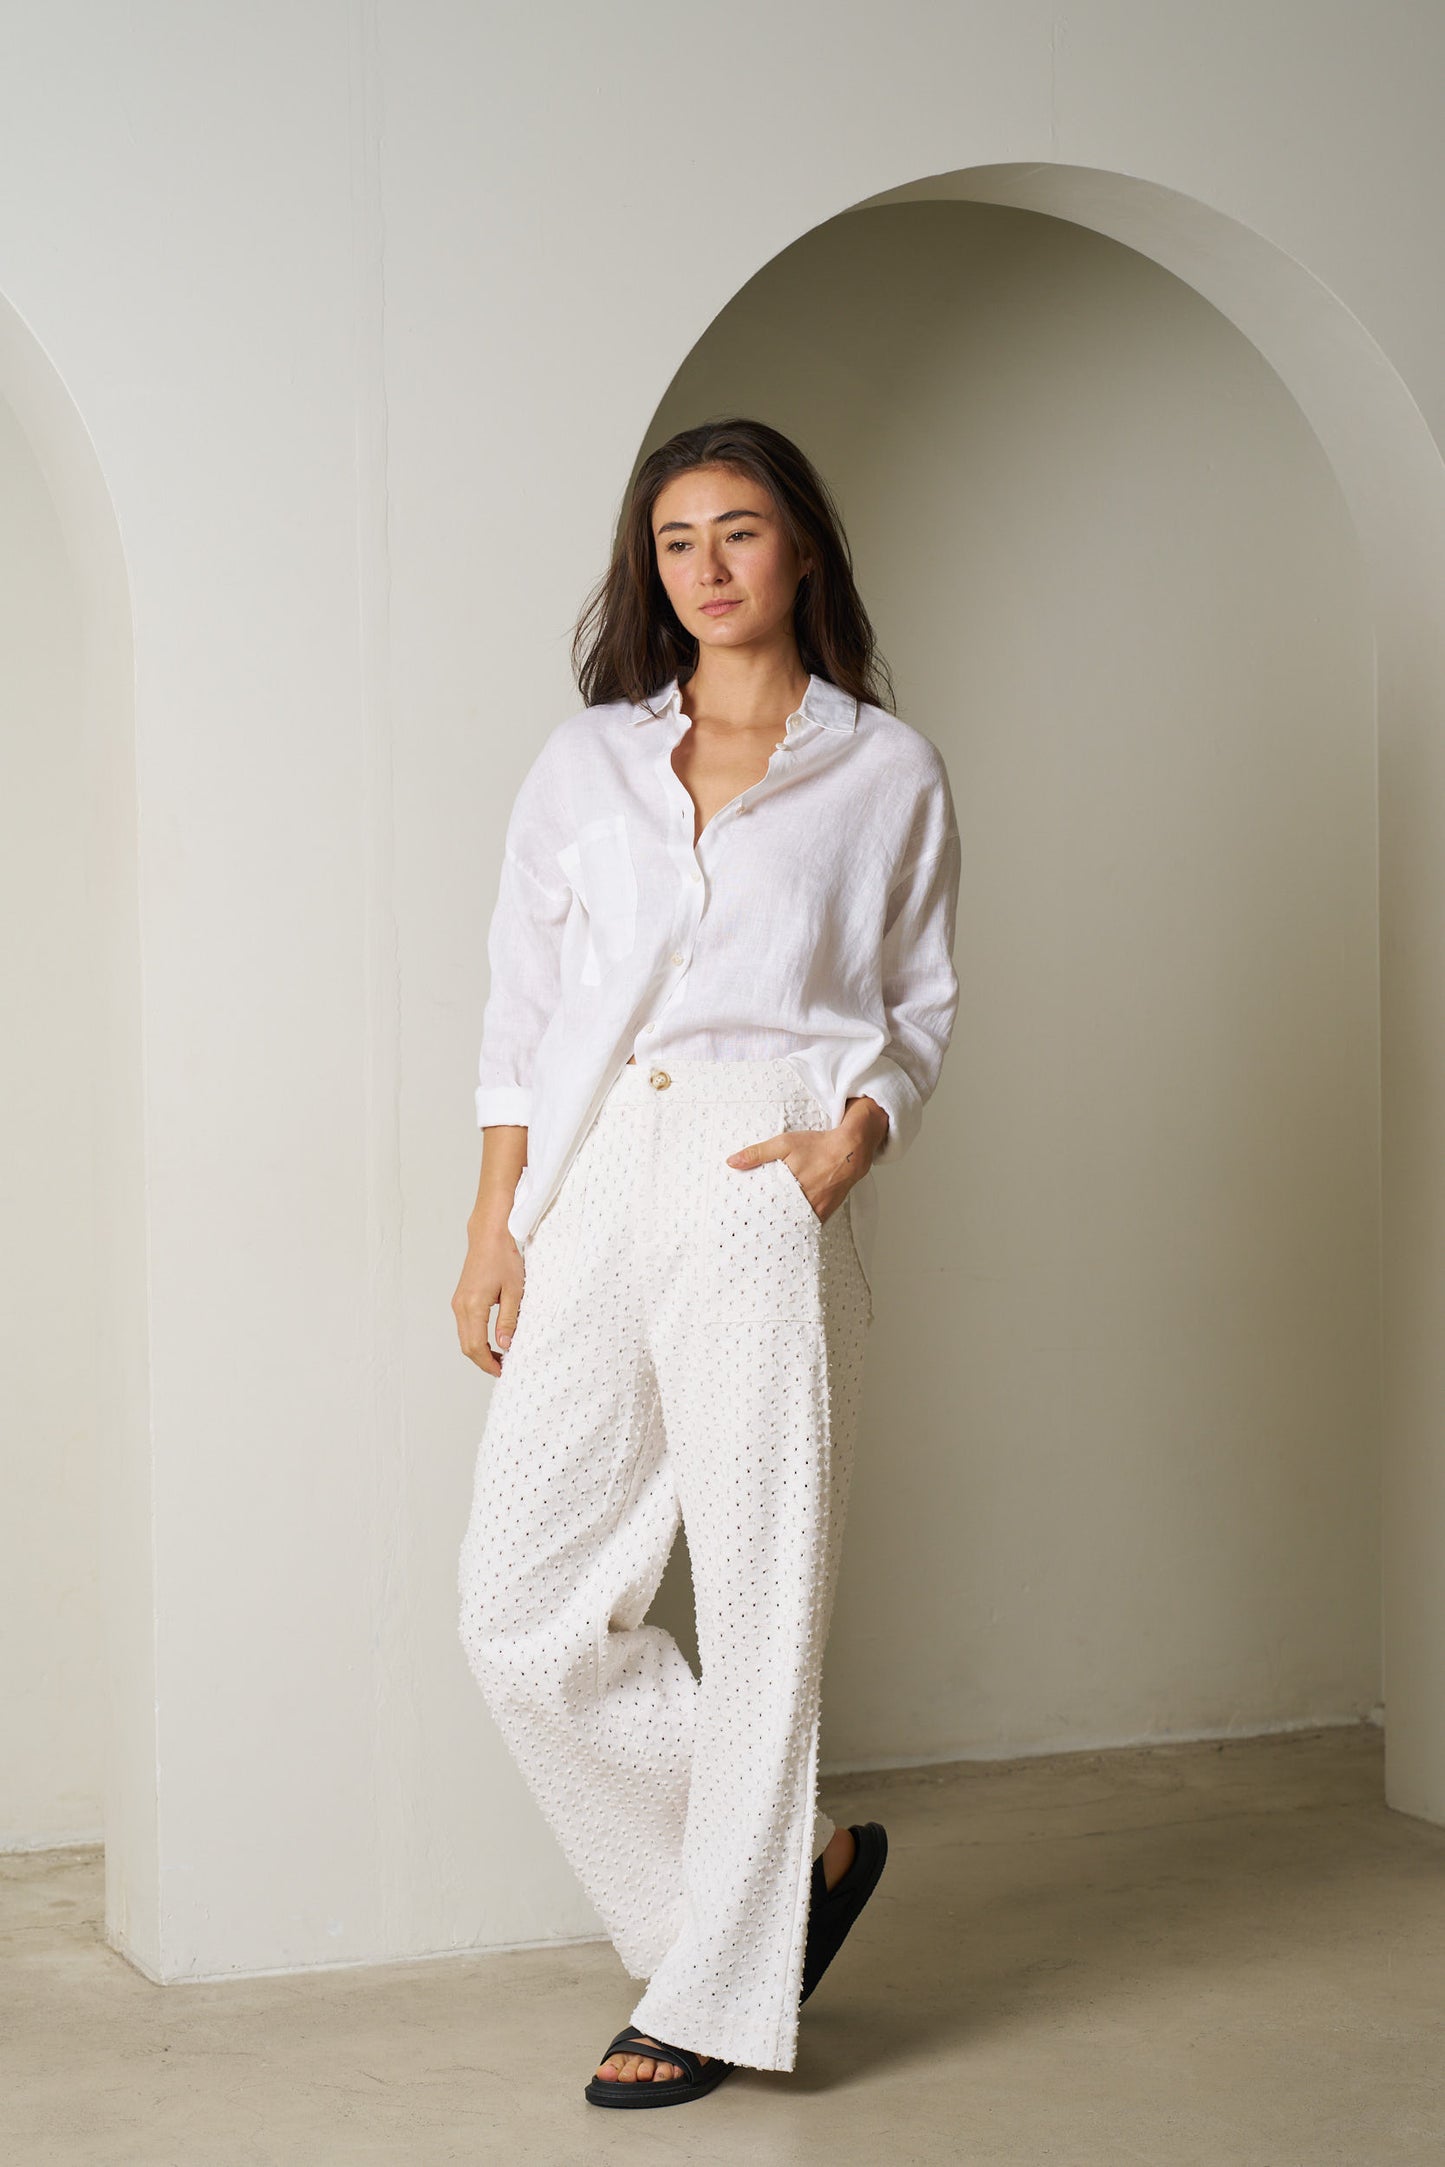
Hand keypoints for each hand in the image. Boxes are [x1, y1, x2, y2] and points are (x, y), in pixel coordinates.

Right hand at [452, 1218, 525, 1375]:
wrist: (489, 1236)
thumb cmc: (504, 1258)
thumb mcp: (514, 1291)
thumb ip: (508, 1320)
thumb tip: (505, 1345)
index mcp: (473, 1306)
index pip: (476, 1346)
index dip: (488, 1363)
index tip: (502, 1371)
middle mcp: (461, 1306)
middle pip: (467, 1346)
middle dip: (483, 1361)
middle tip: (502, 1368)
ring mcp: (458, 1302)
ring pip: (464, 1337)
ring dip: (479, 1351)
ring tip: (500, 1356)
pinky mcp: (461, 1299)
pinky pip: (465, 1326)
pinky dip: (475, 1338)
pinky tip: (491, 1340)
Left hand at [725, 1096, 886, 1223]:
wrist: (850, 1151)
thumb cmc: (817, 1146)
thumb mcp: (783, 1144)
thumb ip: (757, 1153)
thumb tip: (732, 1162)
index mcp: (791, 1189)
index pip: (768, 1213)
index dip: (755, 1223)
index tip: (743, 1229)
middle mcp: (806, 1203)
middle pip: (782, 1223)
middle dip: (767, 1230)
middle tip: (752, 1236)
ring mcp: (818, 1210)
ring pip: (796, 1226)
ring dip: (784, 1229)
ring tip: (768, 1236)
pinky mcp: (827, 1211)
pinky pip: (811, 1223)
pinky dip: (801, 1225)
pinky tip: (791, 1227)